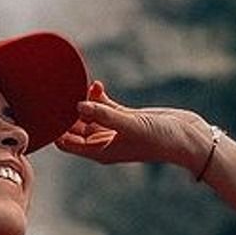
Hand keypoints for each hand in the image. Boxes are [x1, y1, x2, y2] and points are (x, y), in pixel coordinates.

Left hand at [56, 79, 210, 173]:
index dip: (55, 128)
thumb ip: (104, 114)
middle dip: (65, 112)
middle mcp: (103, 142)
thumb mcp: (130, 125)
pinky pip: (104, 106)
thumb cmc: (160, 139)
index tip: (47, 109)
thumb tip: (78, 105)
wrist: (187, 138)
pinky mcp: (125, 118)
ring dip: (82, 100)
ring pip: (88, 114)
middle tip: (54, 91)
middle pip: (73, 127)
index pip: (66, 142)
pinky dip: (98, 96)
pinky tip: (97, 84)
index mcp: (99, 151)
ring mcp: (114, 129)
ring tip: (76, 83)